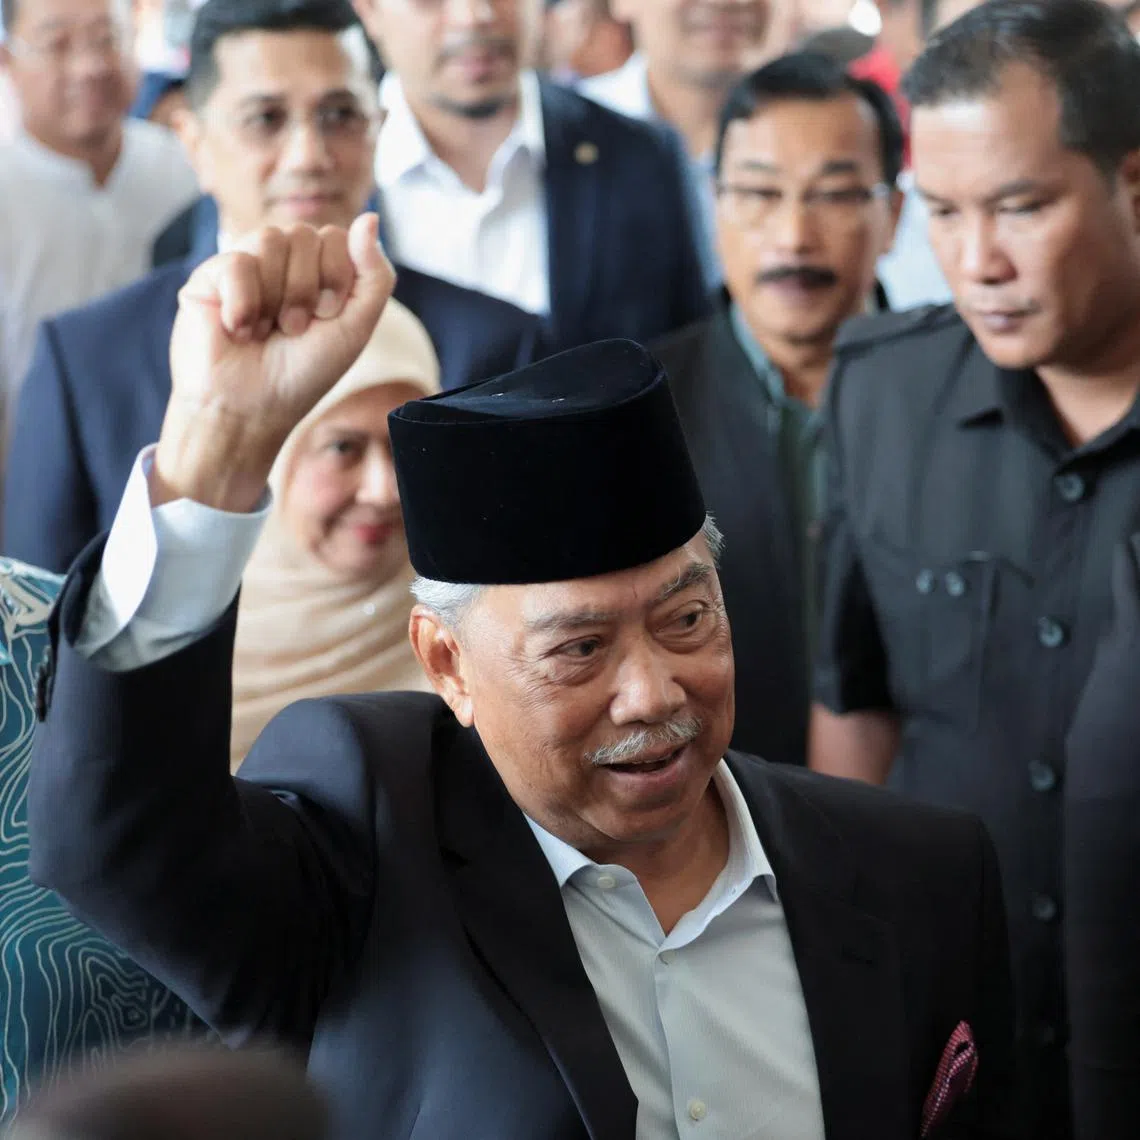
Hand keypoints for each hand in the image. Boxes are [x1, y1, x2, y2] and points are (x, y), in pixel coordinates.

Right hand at [154, 215, 394, 511]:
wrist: (251, 408)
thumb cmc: (303, 373)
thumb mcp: (355, 326)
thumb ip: (374, 275)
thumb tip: (371, 217)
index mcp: (318, 270)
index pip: (337, 238)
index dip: (337, 279)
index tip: (326, 318)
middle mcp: (282, 262)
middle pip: (305, 235)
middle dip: (307, 291)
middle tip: (293, 330)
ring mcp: (245, 265)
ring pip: (270, 240)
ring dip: (278, 298)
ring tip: (267, 332)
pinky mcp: (209, 276)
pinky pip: (236, 262)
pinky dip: (245, 305)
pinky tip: (238, 330)